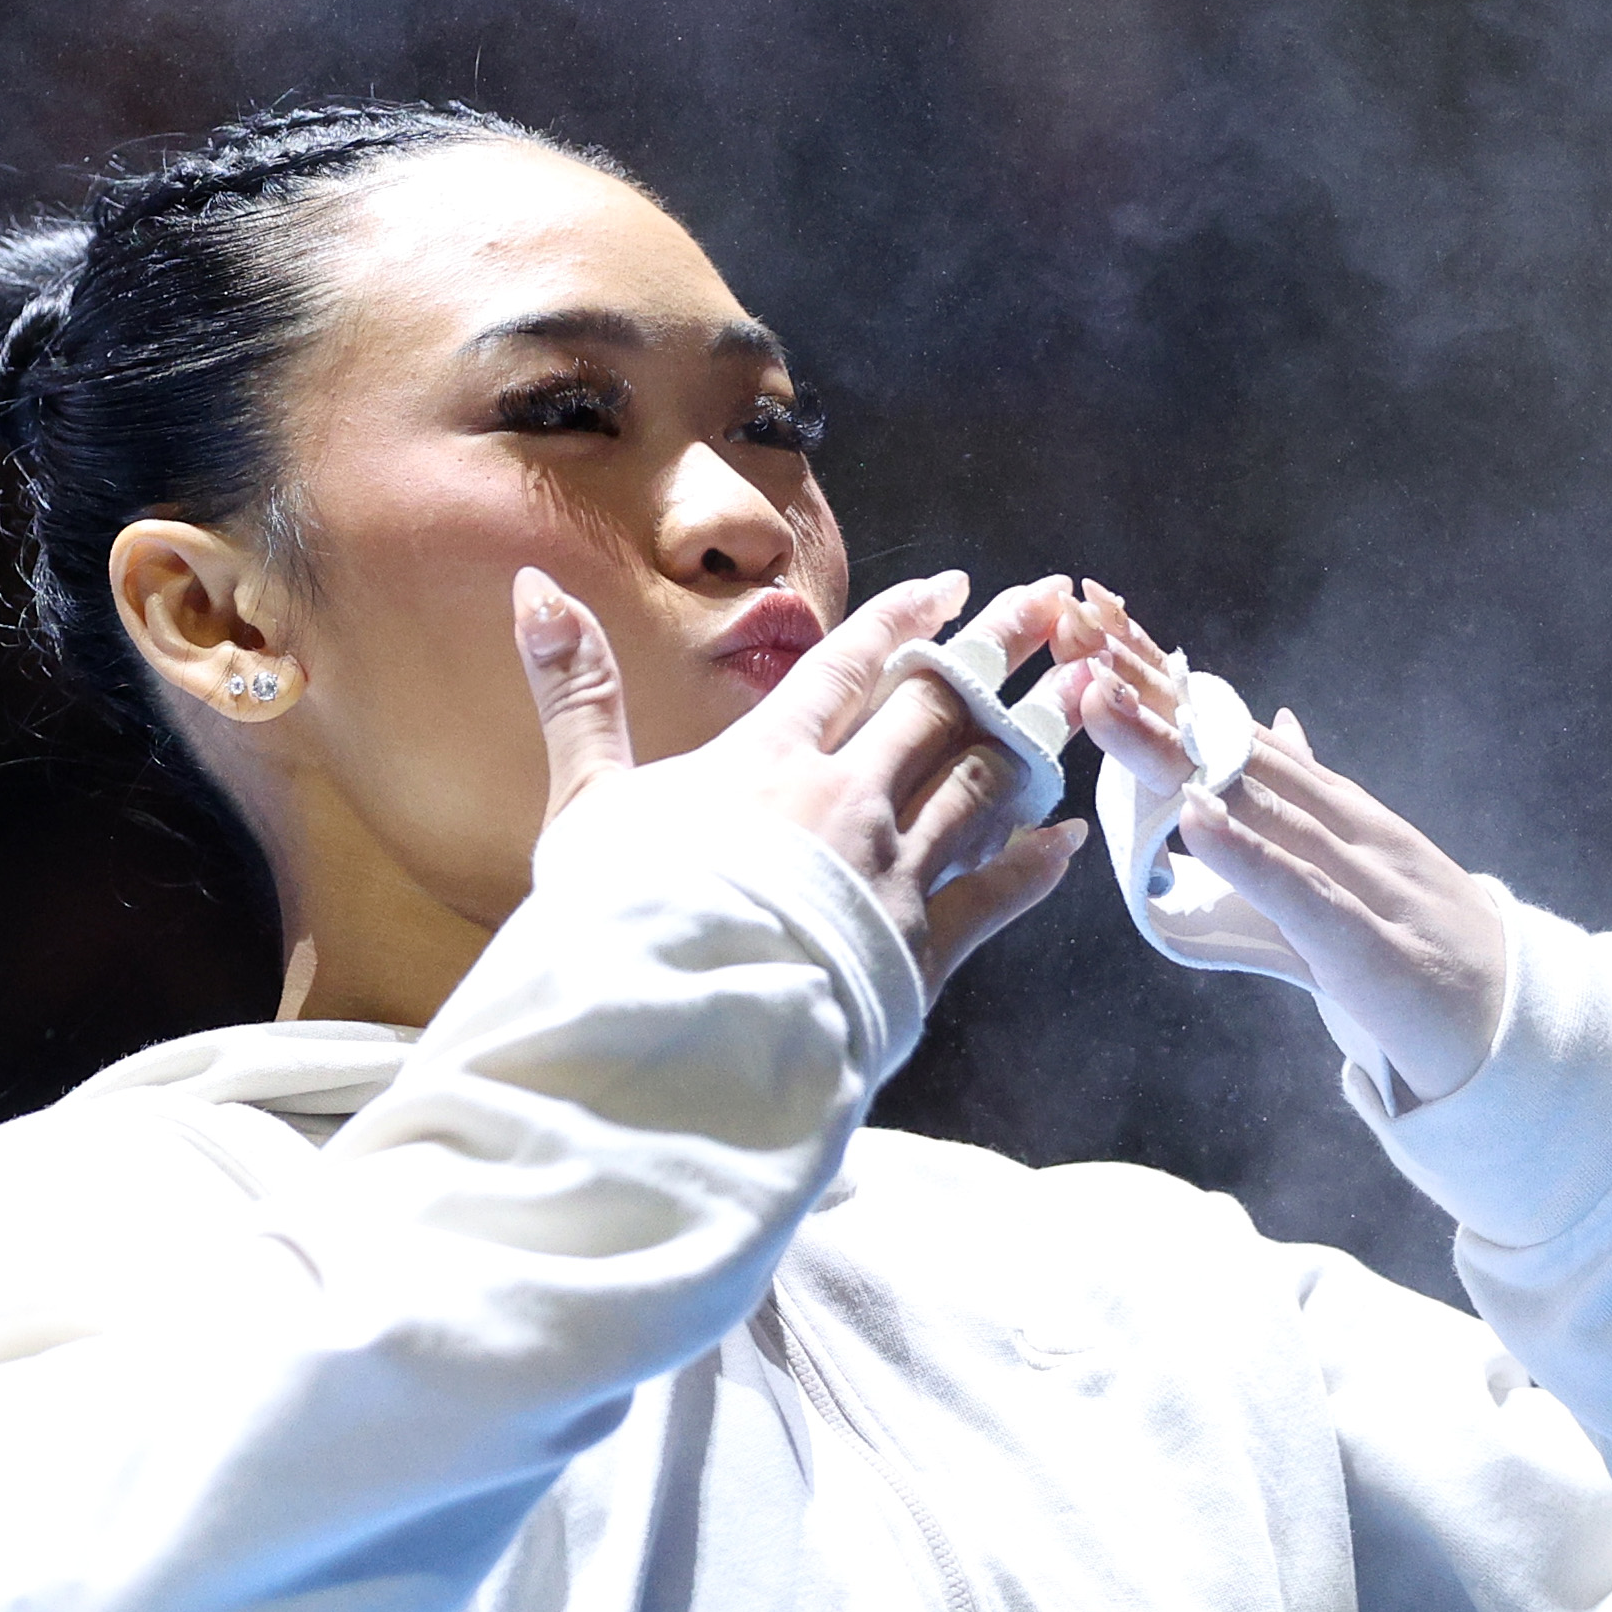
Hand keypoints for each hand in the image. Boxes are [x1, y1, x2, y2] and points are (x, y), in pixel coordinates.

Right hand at [518, 565, 1093, 995]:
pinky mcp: (920, 947)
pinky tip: (1069, 842)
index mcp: (768, 759)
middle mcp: (846, 801)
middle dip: (998, 649)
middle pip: (939, 705)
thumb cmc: (618, 917)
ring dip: (1036, 735)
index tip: (955, 586)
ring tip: (1077, 695)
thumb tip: (535, 589)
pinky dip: (1035, 865)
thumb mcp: (582, 799)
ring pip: (984, 783)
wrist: (671, 1026)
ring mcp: (892, 872)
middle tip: (1052, 605)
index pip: (849, 668)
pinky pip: (995, 893)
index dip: (903, 621)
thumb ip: (576, 694)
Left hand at [1051, 585, 1513, 1101]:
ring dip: (1177, 756)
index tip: (1102, 629)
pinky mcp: (1369, 946)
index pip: (1238, 734)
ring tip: (1108, 709)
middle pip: (1236, 753)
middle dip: (1156, 696)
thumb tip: (1278, 726)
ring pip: (1258, 806)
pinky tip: (1194, 820)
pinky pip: (1301, 893)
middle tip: (1084, 637)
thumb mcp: (1366, 859)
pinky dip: (1247, 855)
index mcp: (1339, 811)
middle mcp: (1349, 828)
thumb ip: (1314, 798)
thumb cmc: (1428, 949)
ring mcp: (1363, 880)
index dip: (1168, 683)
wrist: (1519, 1026)